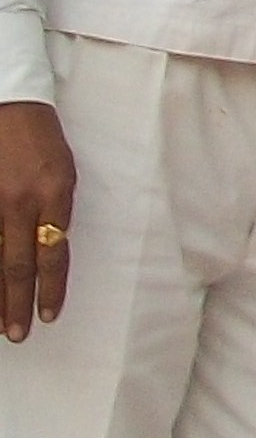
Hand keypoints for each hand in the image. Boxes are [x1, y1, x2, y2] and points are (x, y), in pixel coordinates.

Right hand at [1, 100, 75, 342]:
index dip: (51, 288)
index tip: (49, 315)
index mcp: (54, 194)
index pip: (54, 254)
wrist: (8, 103)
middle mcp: (20, 202)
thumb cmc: (41, 139)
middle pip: (16, 265)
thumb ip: (57, 211)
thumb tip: (50, 249)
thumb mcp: (64, 173)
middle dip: (16, 304)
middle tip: (17, 334)